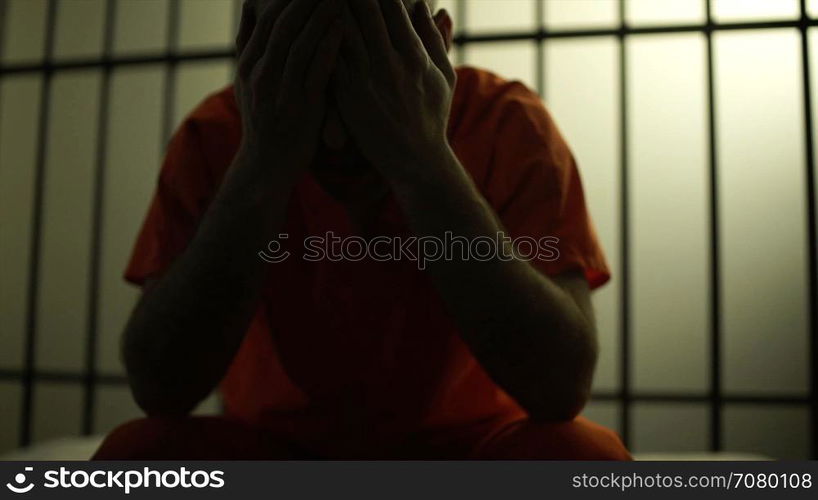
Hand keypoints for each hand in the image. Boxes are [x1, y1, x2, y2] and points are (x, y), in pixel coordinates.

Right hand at [234, 0, 343, 177]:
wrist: (265, 168)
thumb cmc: (265, 123)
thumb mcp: (248, 84)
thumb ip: (252, 48)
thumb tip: (251, 11)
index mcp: (249, 64)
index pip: (267, 17)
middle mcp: (260, 73)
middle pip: (282, 23)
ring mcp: (279, 90)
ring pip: (297, 43)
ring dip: (319, 14)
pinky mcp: (300, 108)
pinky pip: (314, 71)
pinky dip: (328, 46)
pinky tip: (342, 27)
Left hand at [332, 0, 456, 181]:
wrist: (416, 160)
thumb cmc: (432, 117)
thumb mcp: (443, 76)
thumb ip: (434, 39)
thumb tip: (425, 6)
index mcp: (415, 55)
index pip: (394, 6)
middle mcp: (391, 63)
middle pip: (367, 11)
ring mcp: (368, 79)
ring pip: (344, 31)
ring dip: (333, 9)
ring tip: (318, 0)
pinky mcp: (349, 96)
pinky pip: (332, 59)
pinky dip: (323, 39)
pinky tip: (313, 25)